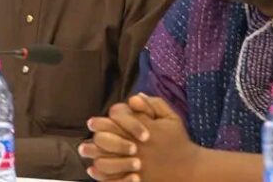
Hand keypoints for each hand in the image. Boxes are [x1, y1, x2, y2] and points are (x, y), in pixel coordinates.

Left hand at [83, 95, 198, 181]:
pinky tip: (94, 169)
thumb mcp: (172, 118)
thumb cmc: (178, 141)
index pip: (119, 119)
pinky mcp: (136, 180)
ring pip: (107, 160)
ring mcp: (136, 164)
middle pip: (108, 138)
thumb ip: (154, 105)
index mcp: (146, 128)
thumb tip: (134, 98)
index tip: (92, 122)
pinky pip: (113, 178)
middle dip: (94, 136)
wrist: (188, 168)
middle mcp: (138, 146)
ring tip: (85, 151)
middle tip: (86, 136)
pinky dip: (101, 174)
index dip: (103, 120)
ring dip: (94, 155)